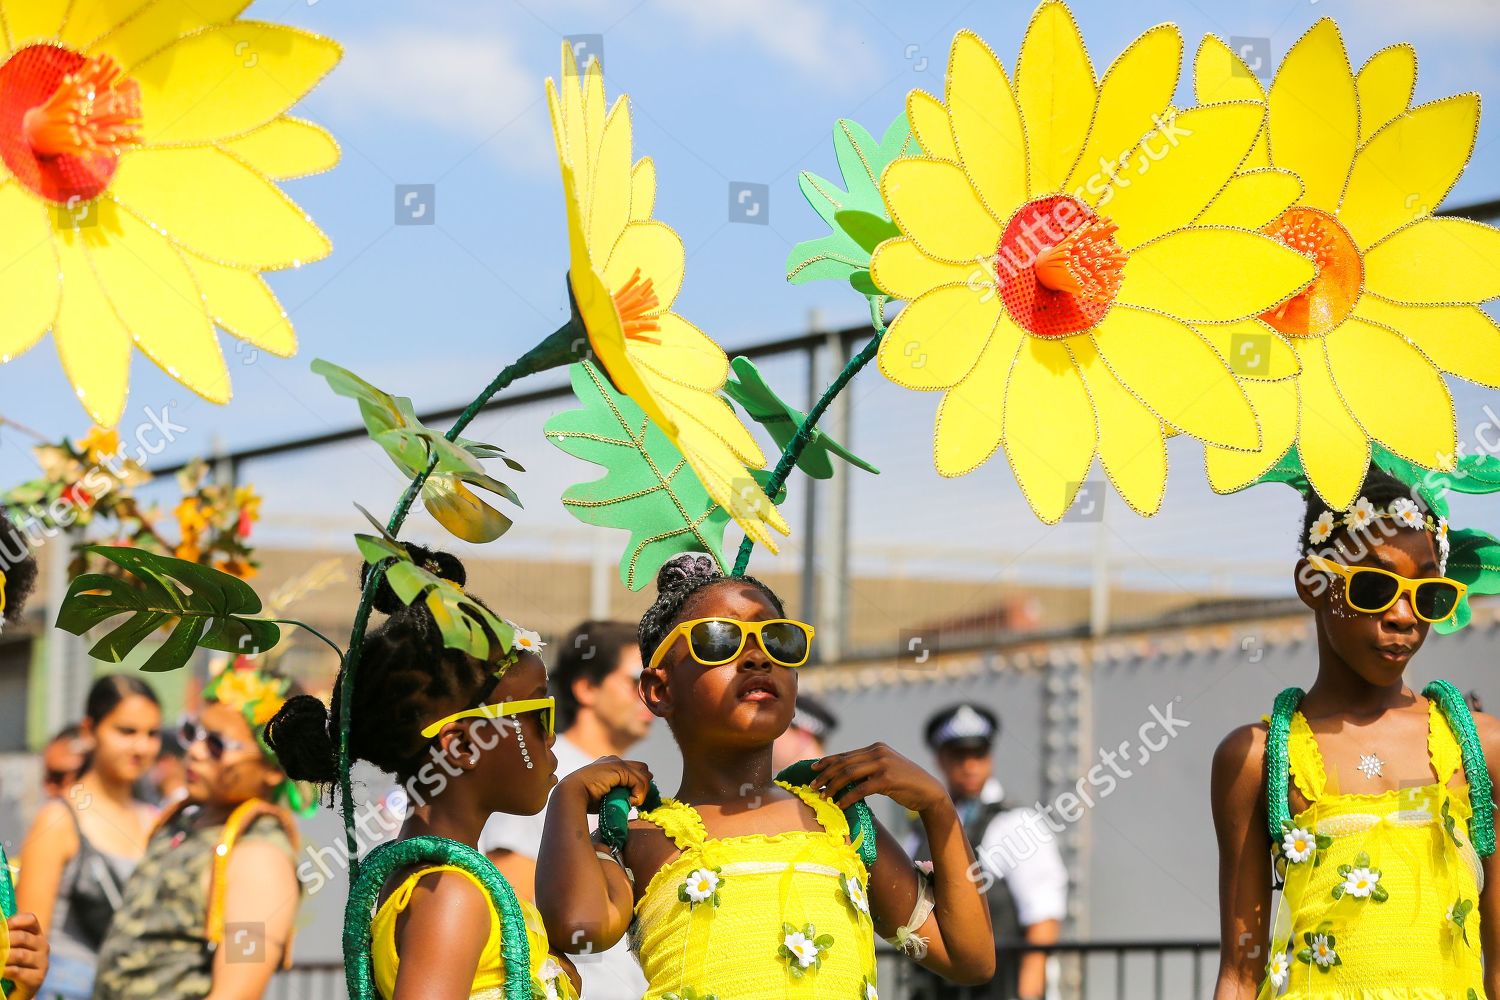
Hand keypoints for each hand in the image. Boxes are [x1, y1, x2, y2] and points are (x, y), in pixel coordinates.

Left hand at [5, 912, 48, 999]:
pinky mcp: (37, 978)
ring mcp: (42, 963)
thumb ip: (6, 938)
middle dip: (4, 941)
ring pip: (19, 955)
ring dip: (3, 957)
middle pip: (22, 937)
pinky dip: (5, 970)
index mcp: (36, 935)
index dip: (15, 921)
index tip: (2, 927)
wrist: (18, 991)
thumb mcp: (10, 948)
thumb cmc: (11, 966)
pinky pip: (17, 971)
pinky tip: (1, 971)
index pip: (30, 920)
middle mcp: (43, 946)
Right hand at [559, 756, 653, 811]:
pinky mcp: (619, 768)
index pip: (633, 770)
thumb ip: (617, 793)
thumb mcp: (605, 795)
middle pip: (642, 769)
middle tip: (638, 801)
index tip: (637, 799)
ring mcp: (617, 762)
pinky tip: (631, 802)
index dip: (639, 783)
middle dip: (644, 785)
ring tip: (631, 803)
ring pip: (643, 776)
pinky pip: (639, 781)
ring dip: (642, 792)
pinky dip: (639, 794)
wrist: (571, 793)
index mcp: (608, 765)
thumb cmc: (584, 799)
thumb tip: (632, 799)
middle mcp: (614, 760)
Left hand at [811, 742, 946, 811]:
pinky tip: (840, 804)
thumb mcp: (885, 770)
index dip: (827, 762)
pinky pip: (861, 788)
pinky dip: (848, 797)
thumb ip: (867, 769)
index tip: (813, 770)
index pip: (845, 755)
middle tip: (812, 786)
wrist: (929, 792)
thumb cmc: (904, 784)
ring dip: (833, 786)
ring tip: (823, 796)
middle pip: (844, 763)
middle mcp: (878, 752)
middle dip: (825, 775)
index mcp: (876, 748)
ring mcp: (883, 764)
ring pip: (849, 774)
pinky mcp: (887, 779)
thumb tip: (841, 777)